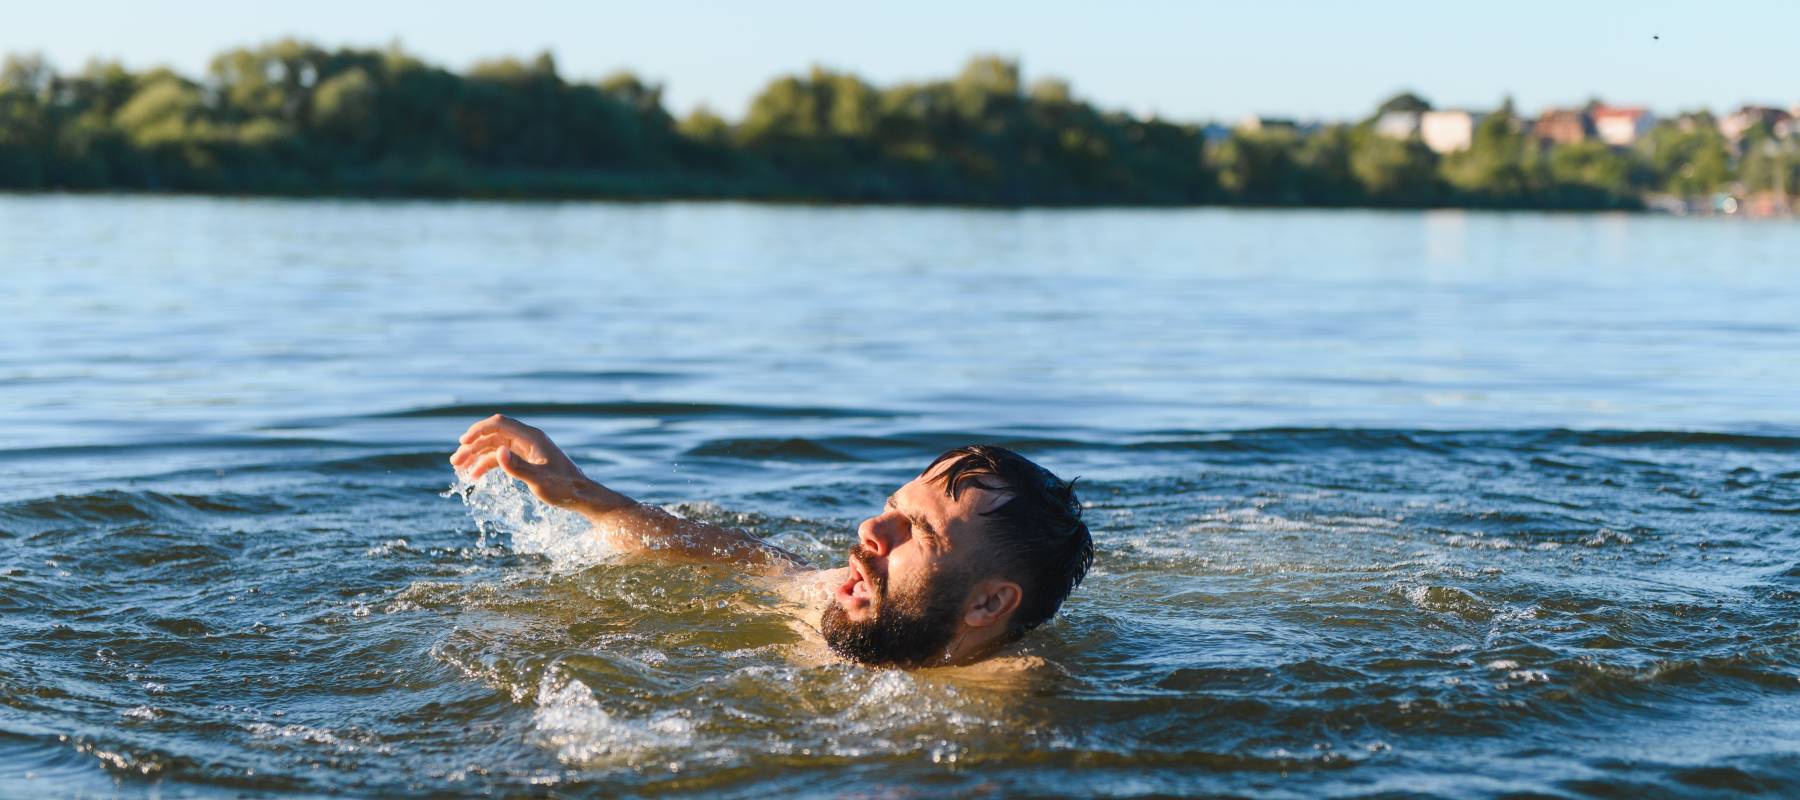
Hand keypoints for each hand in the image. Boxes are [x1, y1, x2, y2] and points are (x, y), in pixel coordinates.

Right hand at [449, 415, 591, 506]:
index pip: (500, 424)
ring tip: (459, 468)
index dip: (479, 430)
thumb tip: (498, 453)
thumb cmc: (564, 488)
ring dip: (476, 455)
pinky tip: (475, 475)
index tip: (462, 442)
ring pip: (495, 446)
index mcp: (532, 437)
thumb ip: (518, 468)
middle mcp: (528, 439)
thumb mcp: (540, 481)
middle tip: (455, 461)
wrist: (581, 496)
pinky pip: (501, 457)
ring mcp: (526, 449)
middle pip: (494, 435)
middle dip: (473, 446)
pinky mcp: (526, 459)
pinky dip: (487, 464)